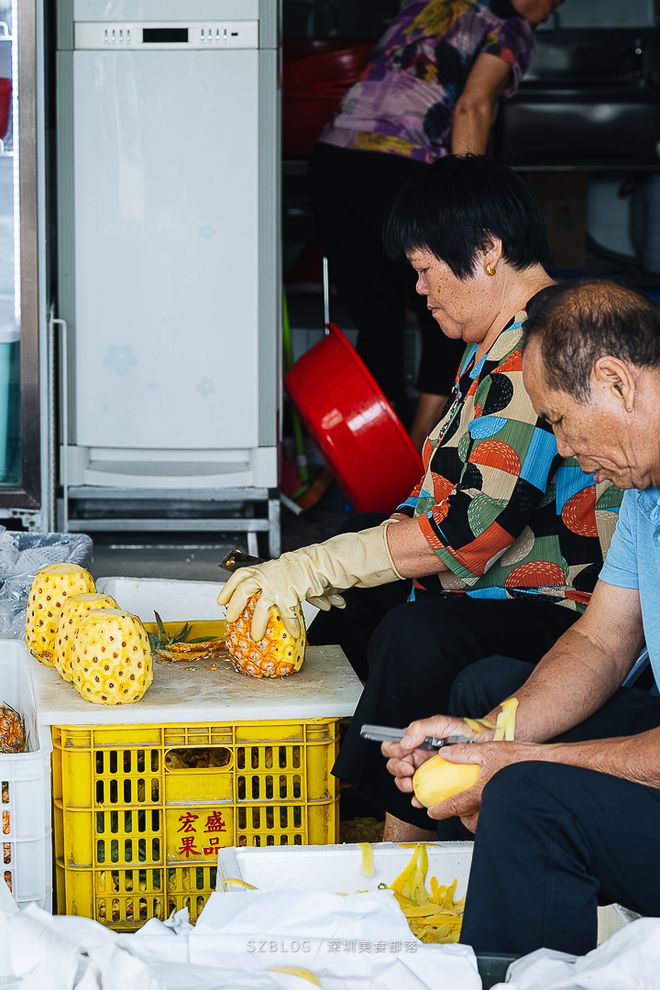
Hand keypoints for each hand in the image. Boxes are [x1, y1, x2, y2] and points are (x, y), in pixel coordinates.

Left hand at [217, 525, 400, 640]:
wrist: (324, 561)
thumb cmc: (306, 568)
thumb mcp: (285, 571)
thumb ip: (275, 584)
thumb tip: (269, 600)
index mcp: (265, 569)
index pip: (241, 575)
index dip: (228, 588)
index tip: (221, 600)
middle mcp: (268, 575)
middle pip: (244, 589)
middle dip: (235, 606)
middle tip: (230, 619)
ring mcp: (278, 584)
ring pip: (261, 606)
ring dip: (258, 622)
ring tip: (256, 636)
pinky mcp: (290, 593)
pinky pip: (287, 614)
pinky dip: (290, 625)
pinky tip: (293, 633)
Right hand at [382, 715, 484, 807]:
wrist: (489, 743)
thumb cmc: (467, 731)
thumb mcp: (443, 723)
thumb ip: (421, 728)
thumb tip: (404, 742)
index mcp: (416, 741)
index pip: (392, 746)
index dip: (392, 751)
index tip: (403, 754)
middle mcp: (418, 756)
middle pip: (394, 765)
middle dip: (397, 769)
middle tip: (410, 770)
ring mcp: (426, 771)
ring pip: (403, 781)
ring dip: (403, 784)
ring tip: (412, 785)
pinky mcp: (437, 786)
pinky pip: (421, 795)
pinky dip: (417, 798)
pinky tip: (419, 799)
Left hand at [425, 740, 544, 831]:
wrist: (549, 767)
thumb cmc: (521, 758)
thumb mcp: (488, 749)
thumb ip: (464, 753)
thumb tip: (445, 754)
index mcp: (481, 791)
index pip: (455, 805)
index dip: (440, 809)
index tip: (432, 811)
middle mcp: (490, 805)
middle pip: (469, 821)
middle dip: (462, 817)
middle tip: (457, 807)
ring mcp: (502, 810)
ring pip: (484, 823)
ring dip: (477, 817)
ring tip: (476, 805)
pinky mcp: (514, 813)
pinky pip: (497, 819)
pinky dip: (491, 815)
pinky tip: (494, 802)